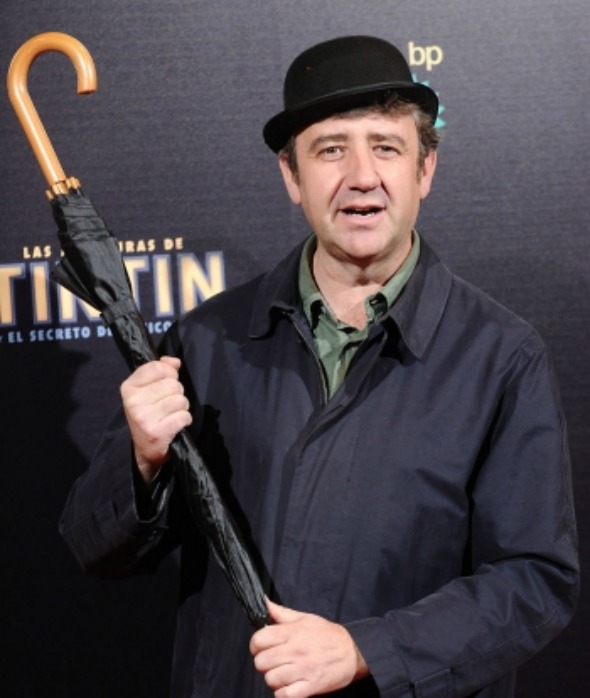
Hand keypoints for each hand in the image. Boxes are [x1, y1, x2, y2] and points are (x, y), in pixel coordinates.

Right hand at [120, 356, 191, 480]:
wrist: (144, 451)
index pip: (158, 367)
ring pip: (180, 400)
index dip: (169, 374)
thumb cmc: (148, 415)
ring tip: (170, 415)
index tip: (165, 384)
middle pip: (173, 384)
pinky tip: (175, 425)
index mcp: (128, 387)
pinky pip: (184, 416)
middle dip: (177, 394)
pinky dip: (184, 420)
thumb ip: (160, 370)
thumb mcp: (147, 390)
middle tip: (167, 406)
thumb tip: (175, 362)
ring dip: (181, 408)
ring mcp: (144, 417)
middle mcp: (133, 401)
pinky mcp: (157, 432)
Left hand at [250, 600, 367, 697]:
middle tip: (273, 661)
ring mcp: (303, 670)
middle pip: (261, 662)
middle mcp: (296, 650)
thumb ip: (281, 613)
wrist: (353, 652)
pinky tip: (289, 685)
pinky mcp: (310, 687)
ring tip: (283, 673)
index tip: (261, 648)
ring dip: (274, 678)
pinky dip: (283, 693)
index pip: (259, 640)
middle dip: (264, 663)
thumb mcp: (305, 618)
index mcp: (293, 632)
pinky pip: (284, 695)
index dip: (256, 645)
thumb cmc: (328, 635)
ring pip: (271, 679)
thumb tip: (264, 602)